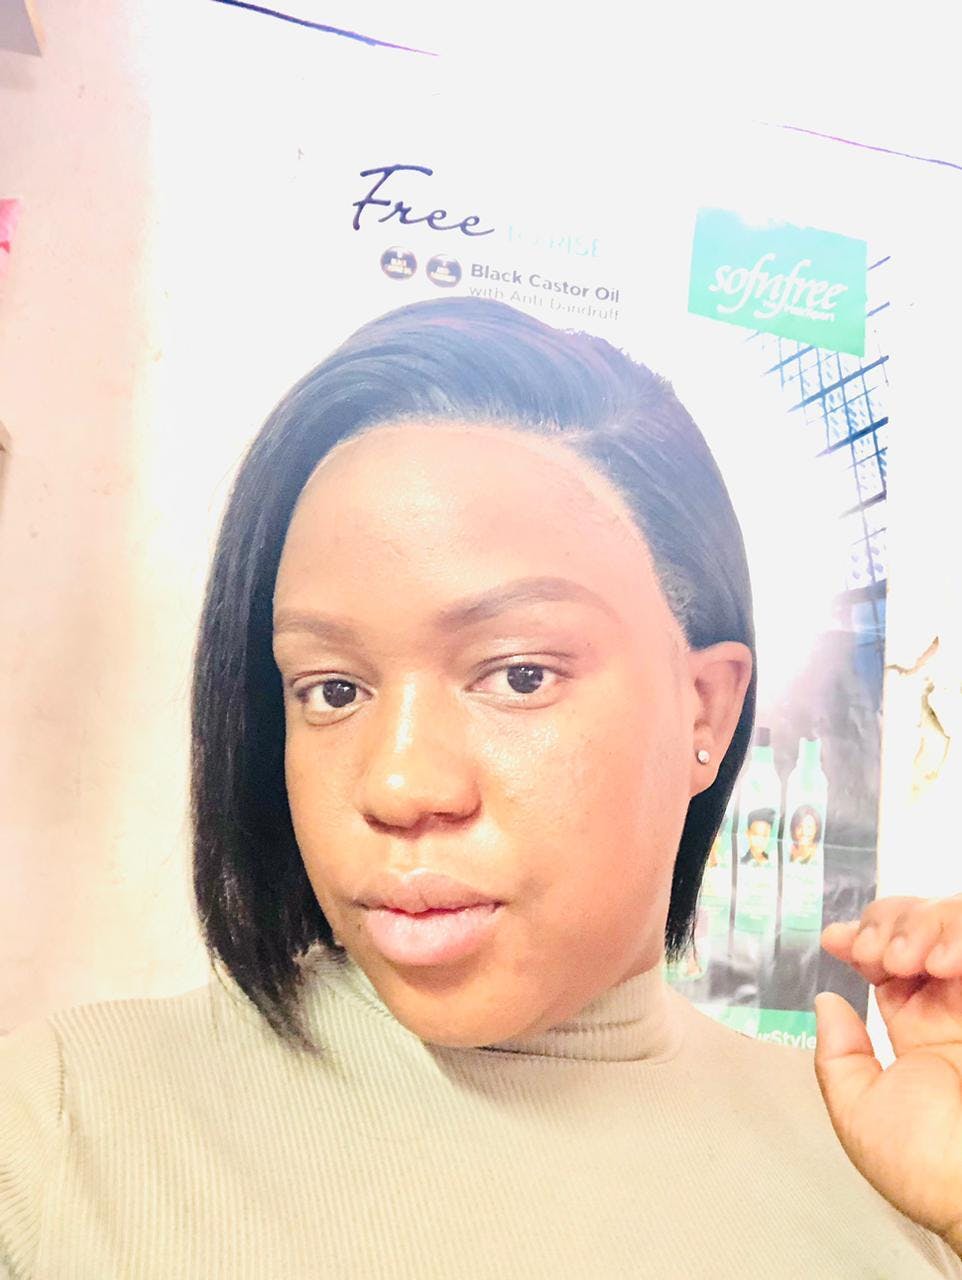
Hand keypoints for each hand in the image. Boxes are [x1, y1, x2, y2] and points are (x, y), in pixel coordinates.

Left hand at [816, 895, 961, 1256]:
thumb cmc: (934, 1169)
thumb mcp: (862, 1115)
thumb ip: (837, 1058)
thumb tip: (825, 1006)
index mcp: (920, 1037)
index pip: (886, 962)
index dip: (860, 938)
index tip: (836, 940)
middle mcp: (954, 1011)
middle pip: (915, 927)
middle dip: (886, 924)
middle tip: (878, 953)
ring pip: (950, 917)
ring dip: (920, 925)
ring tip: (909, 958)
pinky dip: (956, 931)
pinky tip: (943, 961)